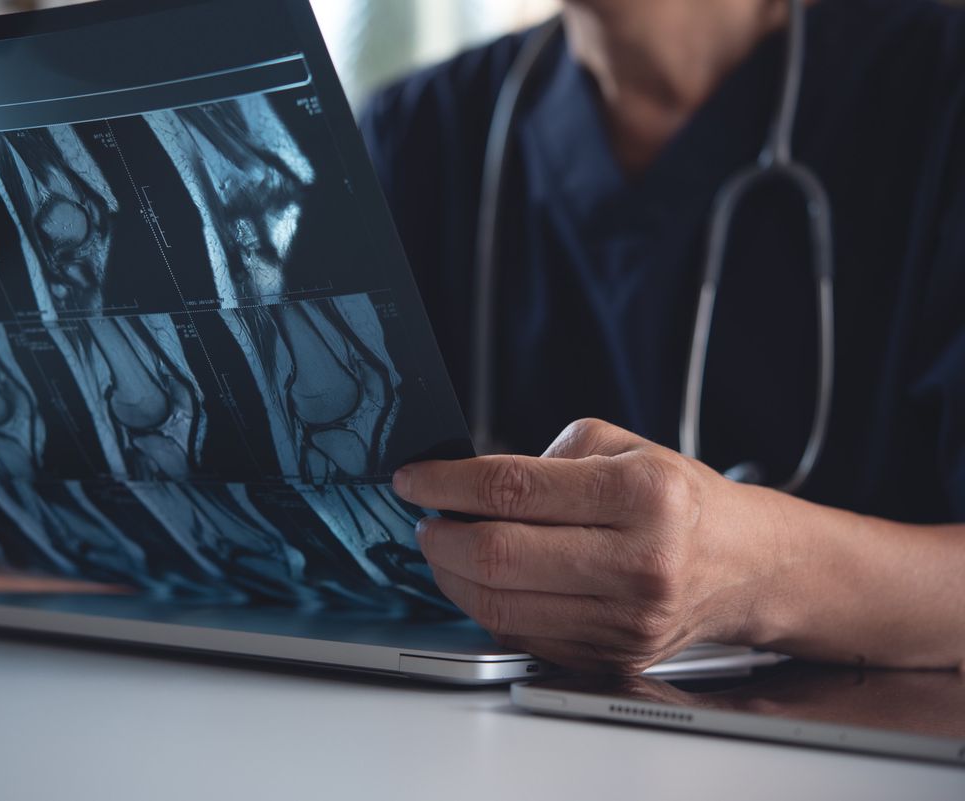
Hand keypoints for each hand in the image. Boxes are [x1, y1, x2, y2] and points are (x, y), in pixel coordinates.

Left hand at [392, 419, 779, 673]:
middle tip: (426, 521)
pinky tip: (484, 581)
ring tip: (449, 549)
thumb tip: (462, 486)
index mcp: (641, 495)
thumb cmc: (676, 500)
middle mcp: (640, 563)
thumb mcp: (620, 447)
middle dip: (441, 538)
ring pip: (502, 607)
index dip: (447, 485)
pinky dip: (488, 607)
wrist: (742, 564)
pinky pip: (523, 636)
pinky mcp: (613, 656)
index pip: (513, 490)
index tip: (413, 481)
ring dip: (454, 577)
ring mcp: (627, 620)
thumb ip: (539, 458)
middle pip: (500, 558)